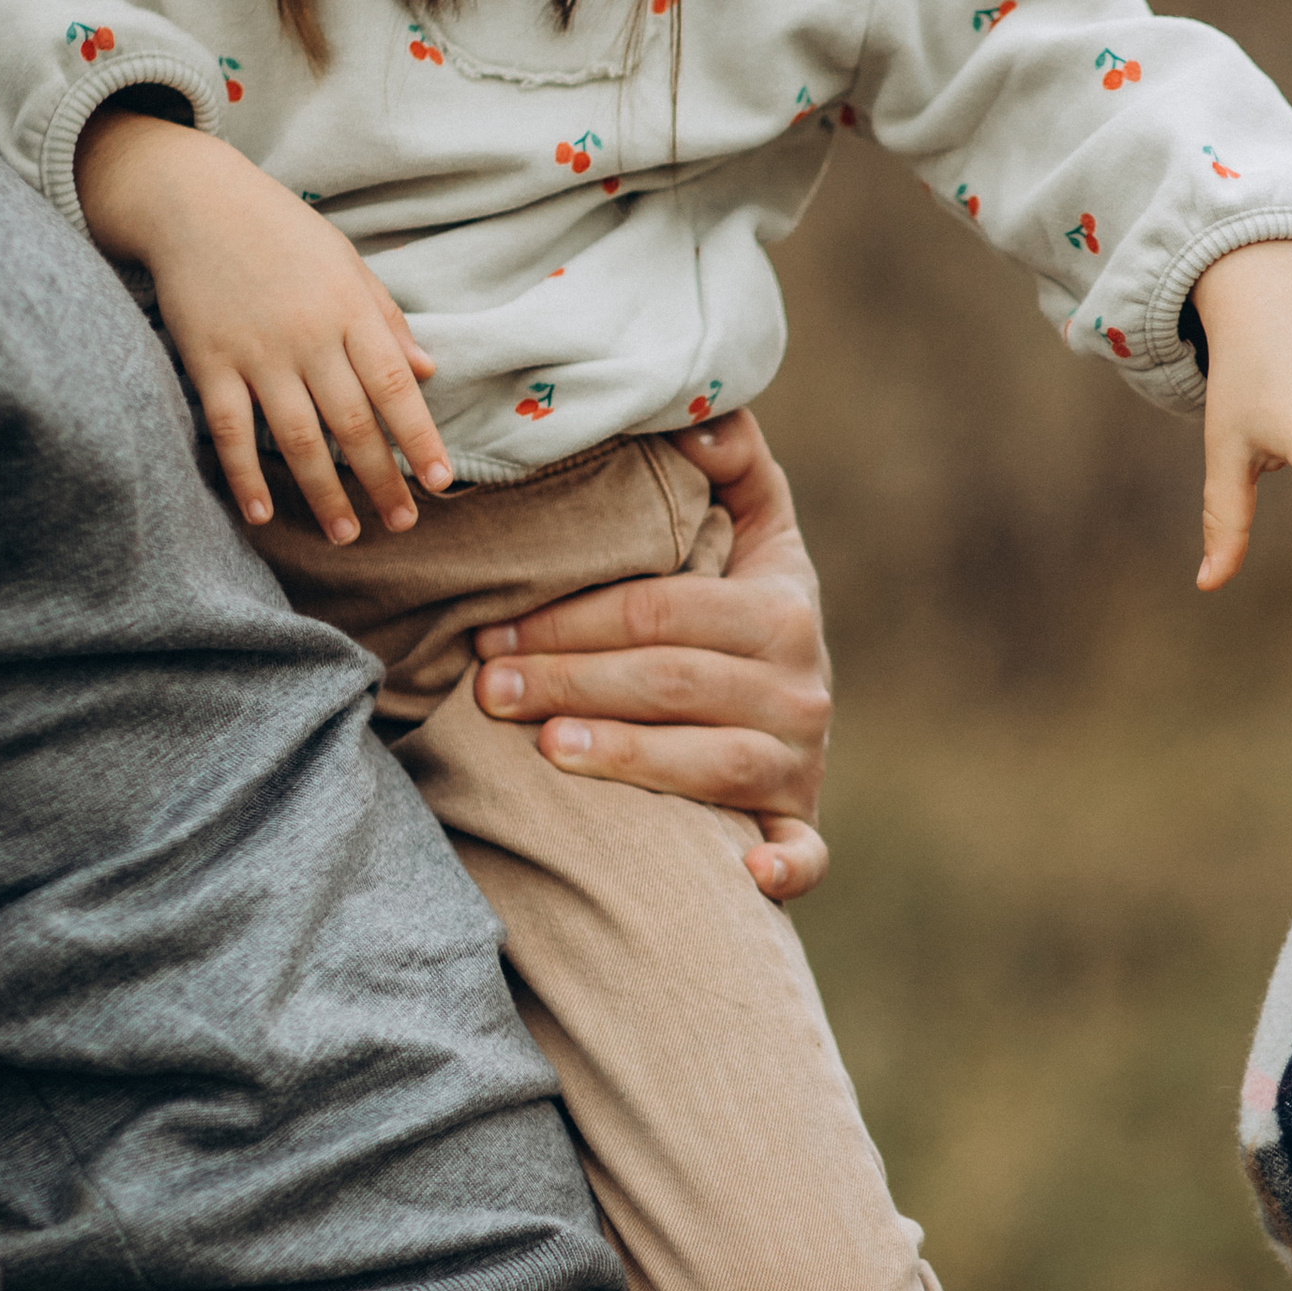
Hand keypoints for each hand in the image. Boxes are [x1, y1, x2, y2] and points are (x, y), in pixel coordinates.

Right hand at [76, 106, 450, 539]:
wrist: (192, 198)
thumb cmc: (278, 230)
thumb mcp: (345, 262)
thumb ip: (386, 321)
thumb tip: (430, 372)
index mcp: (349, 312)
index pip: (396, 387)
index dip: (419, 438)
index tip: (440, 482)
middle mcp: (308, 338)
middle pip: (353, 423)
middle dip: (381, 479)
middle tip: (403, 523)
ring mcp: (255, 352)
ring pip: (297, 437)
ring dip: (324, 492)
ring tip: (346, 535)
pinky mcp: (207, 361)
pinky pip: (229, 429)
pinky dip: (244, 474)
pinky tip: (261, 513)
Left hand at [472, 410, 833, 894]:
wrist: (793, 721)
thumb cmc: (742, 618)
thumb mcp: (755, 532)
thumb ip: (732, 464)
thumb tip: (699, 416)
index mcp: (783, 608)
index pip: (665, 609)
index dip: (574, 616)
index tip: (491, 623)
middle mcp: (801, 686)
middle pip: (672, 681)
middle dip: (570, 681)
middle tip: (486, 685)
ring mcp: (801, 763)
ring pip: (713, 764)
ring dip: (628, 758)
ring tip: (544, 748)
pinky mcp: (798, 828)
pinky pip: (804, 855)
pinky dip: (783, 867)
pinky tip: (742, 874)